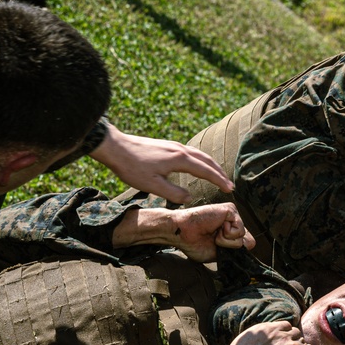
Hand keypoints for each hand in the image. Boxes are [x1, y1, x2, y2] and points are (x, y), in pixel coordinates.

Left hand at [91, 124, 232, 203]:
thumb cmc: (132, 167)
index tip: (230, 189)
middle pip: (207, 160)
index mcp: (180, 159)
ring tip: (218, 175)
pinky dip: (201, 160)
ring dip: (211, 165)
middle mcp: (180, 150)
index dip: (219, 180)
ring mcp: (174, 145)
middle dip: (220, 172)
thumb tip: (189, 198)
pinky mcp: (167, 145)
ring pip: (200, 155)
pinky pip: (191, 152)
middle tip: (229, 183)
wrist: (115, 147)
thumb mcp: (153, 186)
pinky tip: (198, 165)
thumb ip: (174, 193)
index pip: (206, 171)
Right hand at [172, 203, 255, 260]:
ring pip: (242, 236)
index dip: (234, 249)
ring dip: (226, 240)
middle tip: (214, 239)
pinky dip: (226, 233)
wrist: (182, 234)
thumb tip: (251, 244)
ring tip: (213, 233)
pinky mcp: (231, 209)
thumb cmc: (195, 243)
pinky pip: (238, 229)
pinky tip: (215, 227)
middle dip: (231, 245)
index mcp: (230, 232)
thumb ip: (235, 249)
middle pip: (248, 241)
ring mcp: (232, 215)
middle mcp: (233, 222)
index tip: (217, 246)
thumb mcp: (219, 253)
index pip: (246, 244)